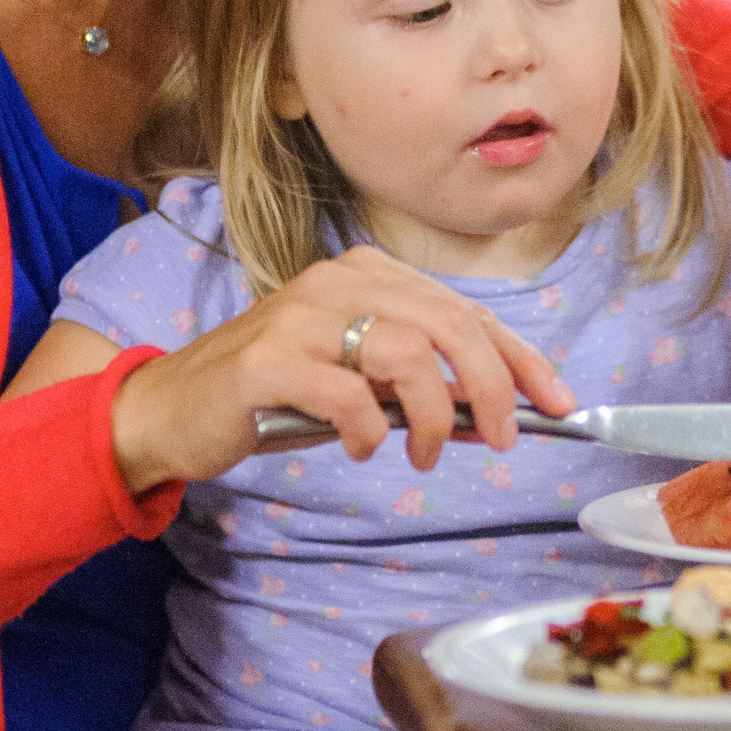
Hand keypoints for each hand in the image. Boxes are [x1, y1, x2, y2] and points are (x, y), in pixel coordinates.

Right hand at [106, 244, 577, 495]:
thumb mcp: (354, 378)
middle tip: (499, 440)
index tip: (559, 401)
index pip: (464, 308)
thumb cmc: (272, 395)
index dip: (520, 356)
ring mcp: (299, 316)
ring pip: (406, 352)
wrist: (171, 408)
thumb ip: (415, 381)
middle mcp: (337, 282)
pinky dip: (368, 431)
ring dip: (432, 415)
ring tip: (422, 454)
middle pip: (448, 323)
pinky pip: (346, 394)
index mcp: (365, 276)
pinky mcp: (267, 361)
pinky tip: (360, 448)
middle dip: (493, 386)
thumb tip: (492, 408)